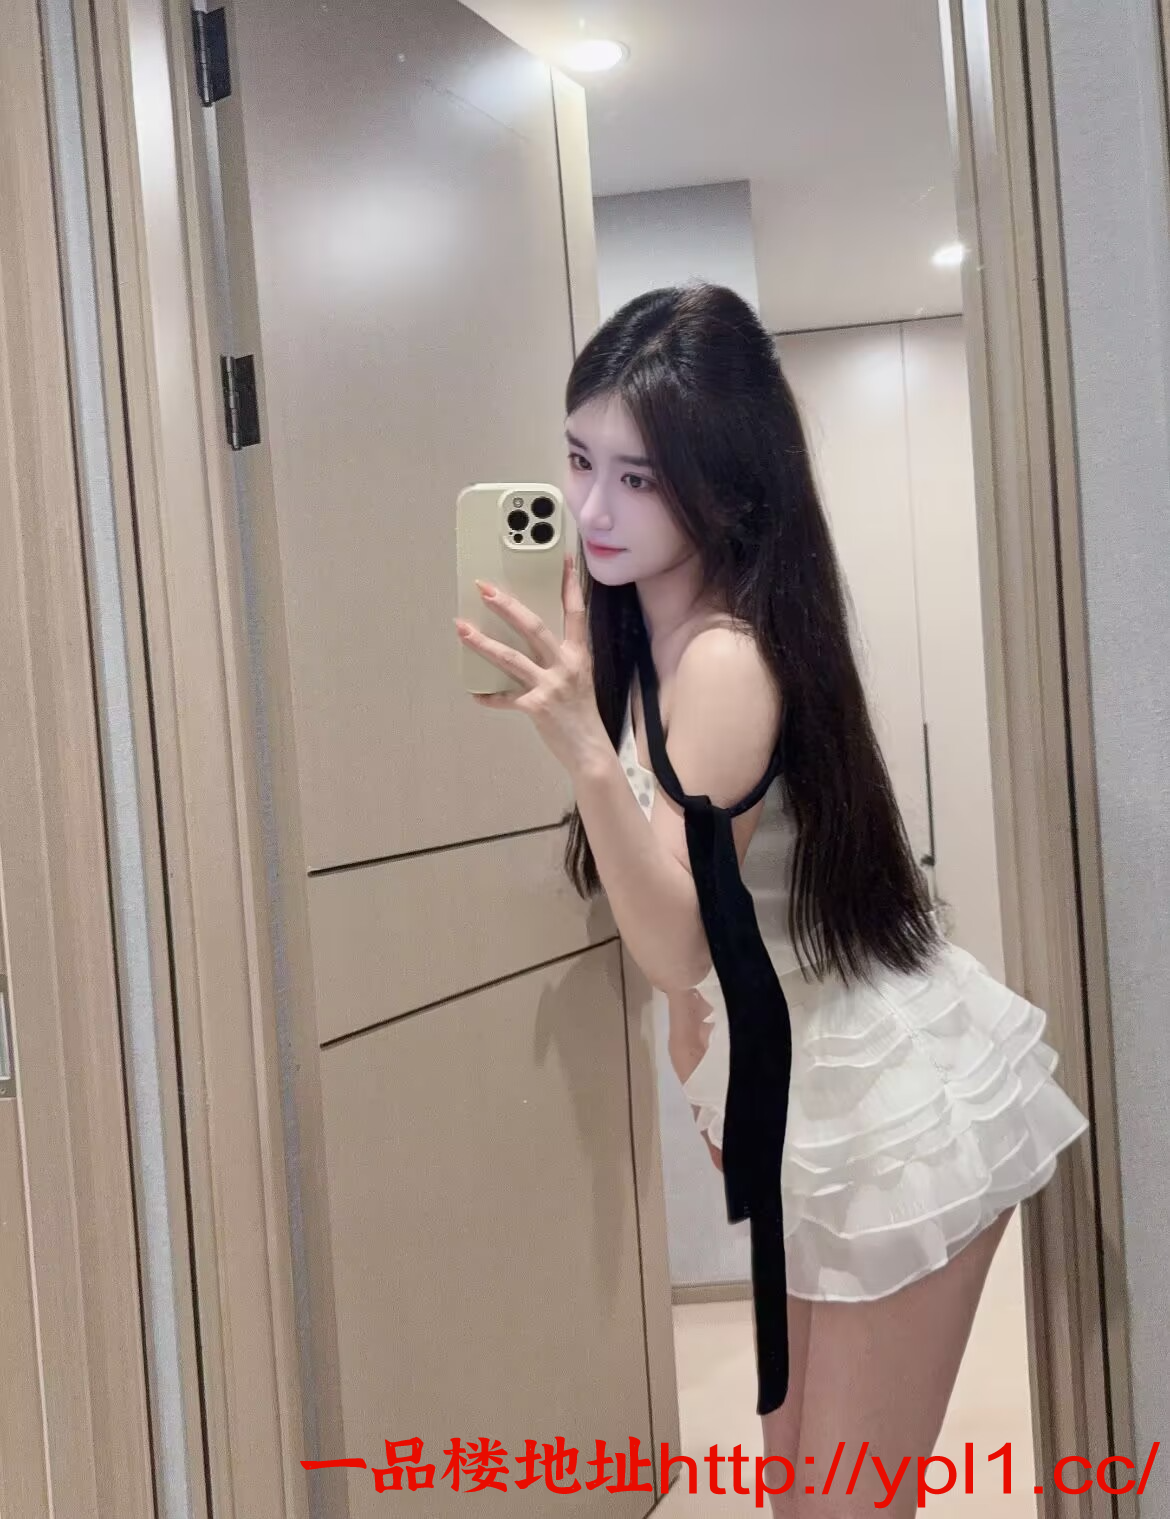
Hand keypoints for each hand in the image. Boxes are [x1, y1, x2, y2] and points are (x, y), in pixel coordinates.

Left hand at [455, 555, 609, 774]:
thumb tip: (528, 641)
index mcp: (578, 655)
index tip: (564, 559)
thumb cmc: (581, 714)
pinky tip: (475, 693)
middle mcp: (565, 666)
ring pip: (511, 658)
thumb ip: (559, 658)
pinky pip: (505, 698)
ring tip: (461, 627)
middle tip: (485, 589)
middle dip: (507, 606)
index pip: (575, 612)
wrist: (590, 751)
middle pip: (533, 627)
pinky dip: (488, 696)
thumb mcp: (578, 679)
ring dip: (483, 642)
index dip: (569, 585)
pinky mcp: (536, 707)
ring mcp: (550, 686)